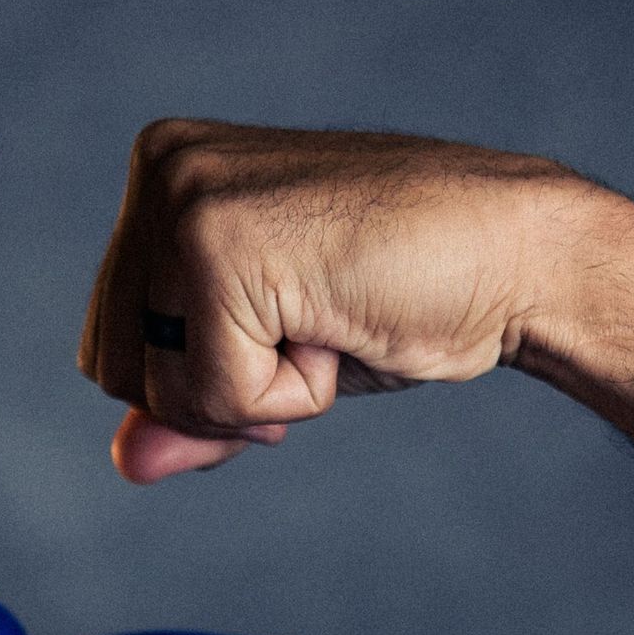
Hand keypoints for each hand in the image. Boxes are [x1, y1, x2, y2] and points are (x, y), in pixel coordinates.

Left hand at [75, 120, 597, 480]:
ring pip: (157, 386)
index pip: (110, 343)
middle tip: (317, 322)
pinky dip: (289, 395)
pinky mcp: (220, 243)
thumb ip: (191, 406)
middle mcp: (162, 168)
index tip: (294, 326)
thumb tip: (124, 466)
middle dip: (219, 390)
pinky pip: (216, 395)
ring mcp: (187, 198)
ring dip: (258, 392)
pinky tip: (344, 321)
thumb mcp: (274, 360)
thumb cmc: (407, 298)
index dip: (200, 383)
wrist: (522, 259)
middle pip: (112, 367)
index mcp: (164, 173)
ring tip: (330, 316)